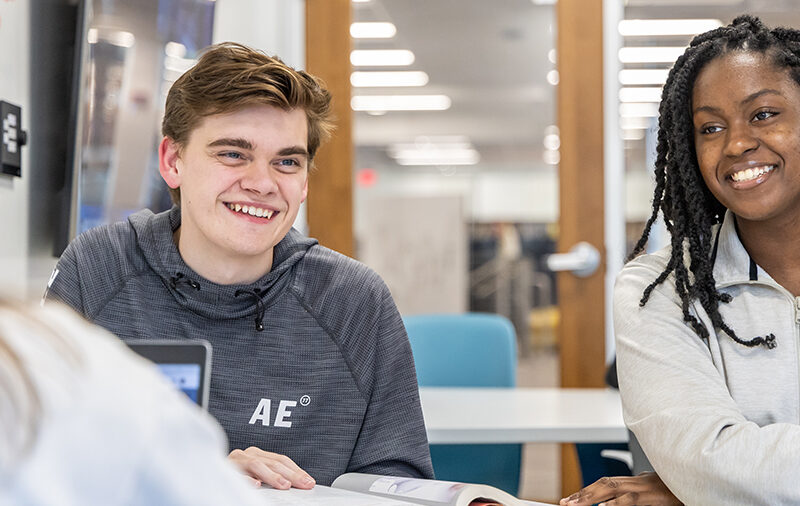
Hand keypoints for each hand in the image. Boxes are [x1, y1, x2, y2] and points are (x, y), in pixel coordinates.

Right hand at [228, 446, 315, 489]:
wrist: (204, 469)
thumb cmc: (233, 474)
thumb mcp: (256, 473)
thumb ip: (270, 475)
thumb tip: (293, 483)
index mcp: (257, 454)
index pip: (282, 460)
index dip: (297, 470)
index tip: (309, 481)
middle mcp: (247, 454)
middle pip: (274, 462)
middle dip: (291, 474)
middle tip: (303, 484)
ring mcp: (236, 460)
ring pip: (257, 464)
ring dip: (272, 476)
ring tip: (284, 486)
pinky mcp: (223, 468)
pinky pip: (236, 474)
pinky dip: (246, 479)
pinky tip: (255, 486)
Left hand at [559, 472, 681, 505]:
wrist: (707, 478)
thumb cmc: (684, 489)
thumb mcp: (658, 494)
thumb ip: (639, 495)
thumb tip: (615, 503)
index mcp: (640, 481)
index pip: (608, 483)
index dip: (588, 490)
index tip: (571, 499)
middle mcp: (643, 482)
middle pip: (606, 484)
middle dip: (583, 493)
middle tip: (565, 503)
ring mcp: (651, 489)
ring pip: (615, 489)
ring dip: (592, 497)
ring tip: (574, 505)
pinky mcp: (660, 497)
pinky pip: (633, 500)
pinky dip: (617, 504)